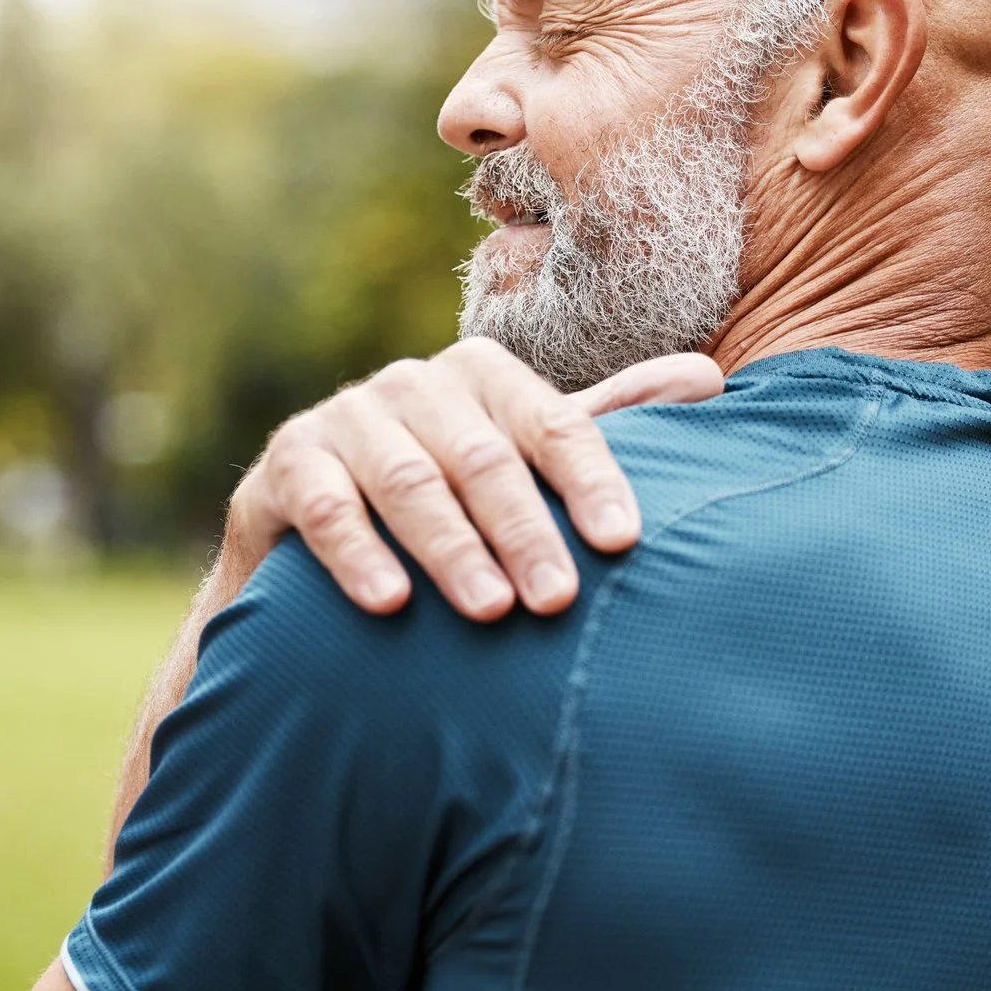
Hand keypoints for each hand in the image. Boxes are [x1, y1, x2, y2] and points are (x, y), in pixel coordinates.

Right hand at [220, 339, 725, 619]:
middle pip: (481, 454)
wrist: (312, 556)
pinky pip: (323, 506)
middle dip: (523, 528)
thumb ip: (602, 428)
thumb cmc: (447, 510)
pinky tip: (391, 604)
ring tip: (489, 613)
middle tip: (558, 599)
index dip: (590, 479)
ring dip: (450, 547)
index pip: (552, 420)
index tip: (623, 544)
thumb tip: (709, 384)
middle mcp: (411, 385)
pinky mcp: (281, 466)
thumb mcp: (521, 466)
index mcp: (482, 377)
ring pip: (406, 479)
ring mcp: (342, 419)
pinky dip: (358, 554)